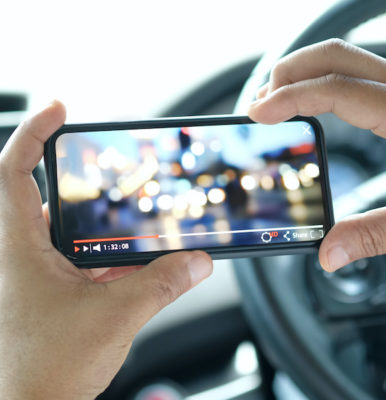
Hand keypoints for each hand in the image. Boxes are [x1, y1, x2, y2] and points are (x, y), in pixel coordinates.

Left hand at [0, 101, 212, 398]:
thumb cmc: (42, 372)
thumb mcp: (114, 317)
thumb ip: (162, 284)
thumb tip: (198, 262)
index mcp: (18, 247)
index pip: (16, 170)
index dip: (34, 133)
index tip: (59, 109)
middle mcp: (24, 254)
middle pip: (54, 197)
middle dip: (87, 183)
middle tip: (116, 171)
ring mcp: (38, 273)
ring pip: (73, 232)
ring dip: (107, 228)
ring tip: (138, 223)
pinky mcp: (54, 290)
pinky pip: (84, 260)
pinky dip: (110, 257)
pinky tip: (137, 263)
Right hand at [248, 39, 385, 271]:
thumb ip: (373, 235)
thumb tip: (327, 255)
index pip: (337, 89)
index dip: (291, 97)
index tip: (258, 112)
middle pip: (336, 56)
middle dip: (289, 72)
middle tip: (260, 102)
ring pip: (347, 59)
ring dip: (304, 73)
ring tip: (276, 102)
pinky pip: (358, 75)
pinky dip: (323, 82)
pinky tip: (312, 105)